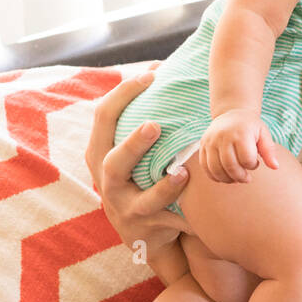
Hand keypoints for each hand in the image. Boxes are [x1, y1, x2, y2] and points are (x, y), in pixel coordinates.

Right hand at [85, 64, 192, 254]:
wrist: (145, 234)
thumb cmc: (141, 177)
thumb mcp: (129, 152)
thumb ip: (138, 119)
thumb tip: (159, 66)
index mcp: (100, 154)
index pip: (103, 118)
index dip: (123, 94)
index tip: (150, 74)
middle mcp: (107, 182)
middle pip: (113, 163)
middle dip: (133, 145)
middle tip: (154, 125)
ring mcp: (125, 208)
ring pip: (141, 200)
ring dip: (164, 187)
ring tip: (183, 173)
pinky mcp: (145, 228)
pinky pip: (168, 222)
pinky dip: (185, 217)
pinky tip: (201, 213)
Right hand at [199, 108, 280, 183]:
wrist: (231, 113)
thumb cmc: (250, 127)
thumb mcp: (263, 134)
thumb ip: (269, 150)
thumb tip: (275, 167)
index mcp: (241, 132)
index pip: (246, 158)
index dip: (252, 165)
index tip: (255, 163)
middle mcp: (223, 136)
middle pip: (230, 165)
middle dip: (240, 177)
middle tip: (246, 178)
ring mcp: (210, 141)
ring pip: (216, 168)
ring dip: (227, 179)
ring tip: (235, 179)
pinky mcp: (202, 146)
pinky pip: (205, 166)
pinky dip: (214, 176)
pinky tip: (224, 176)